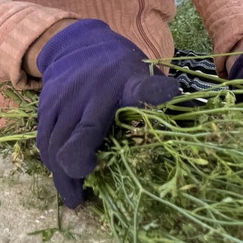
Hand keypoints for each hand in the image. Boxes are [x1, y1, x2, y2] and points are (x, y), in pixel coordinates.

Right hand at [36, 19, 180, 206]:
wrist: (79, 45)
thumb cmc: (120, 70)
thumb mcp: (144, 76)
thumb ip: (161, 99)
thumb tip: (197, 118)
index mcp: (130, 84)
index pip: (146, 89)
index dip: (156, 94)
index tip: (169, 98)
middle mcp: (96, 92)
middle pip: (83, 136)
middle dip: (80, 167)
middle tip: (88, 196)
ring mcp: (68, 99)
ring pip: (57, 145)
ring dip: (64, 175)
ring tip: (76, 197)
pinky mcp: (47, 106)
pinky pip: (45, 141)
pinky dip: (52, 163)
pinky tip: (64, 180)